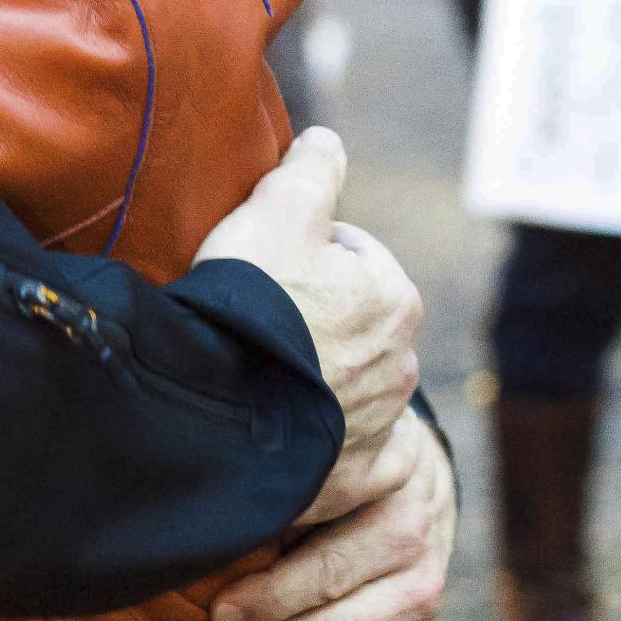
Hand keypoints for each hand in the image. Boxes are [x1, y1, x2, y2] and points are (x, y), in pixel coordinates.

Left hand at [185, 409, 455, 620]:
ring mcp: (420, 619)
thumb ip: (289, 493)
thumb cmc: (345, 470)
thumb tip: (217, 526)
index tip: (215, 608)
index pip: (328, 567)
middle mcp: (417, 571)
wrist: (413, 483)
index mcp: (397, 512)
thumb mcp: (327, 460)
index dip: (268, 593)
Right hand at [195, 130, 423, 446]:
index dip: (301, 254)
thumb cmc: (252, 302)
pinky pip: (348, 455)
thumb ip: (312, 168)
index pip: (351, 255)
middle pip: (351, 322)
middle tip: (255, 320)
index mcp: (394, 297)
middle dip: (314, 318)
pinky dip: (327, 443)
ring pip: (348, 386)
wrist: (220, 410)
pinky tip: (286, 431)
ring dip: (315, 377)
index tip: (262, 268)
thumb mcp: (278, 208)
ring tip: (256, 372)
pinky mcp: (353, 478)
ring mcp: (379, 427)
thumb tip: (328, 142)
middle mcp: (401, 365)